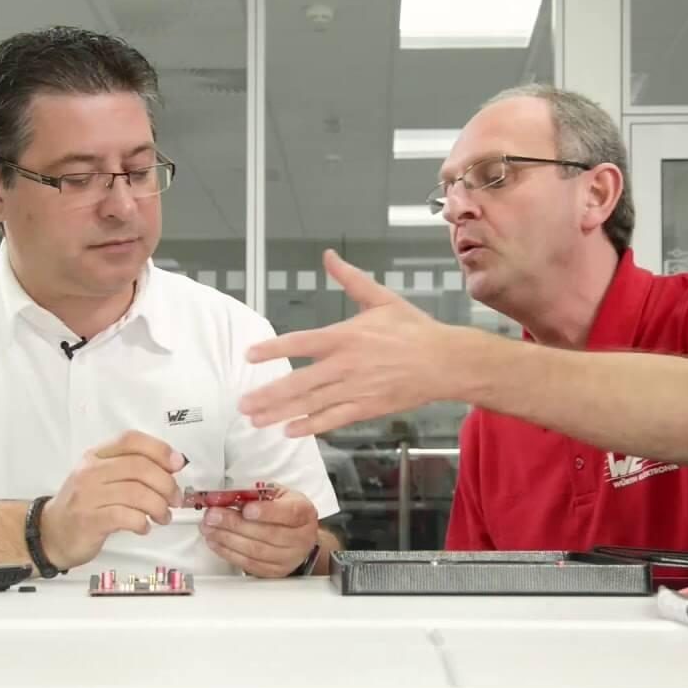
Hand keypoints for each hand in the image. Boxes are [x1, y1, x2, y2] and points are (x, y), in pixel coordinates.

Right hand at [41, 430, 184, 569]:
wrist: (51, 533)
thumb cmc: (83, 505)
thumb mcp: (103, 477)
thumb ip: (132, 468)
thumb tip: (172, 466)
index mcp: (97, 456)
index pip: (131, 440)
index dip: (160, 449)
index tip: (177, 463)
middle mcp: (90, 471)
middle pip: (140, 467)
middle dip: (166, 484)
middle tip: (175, 498)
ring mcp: (87, 495)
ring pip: (137, 493)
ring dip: (159, 506)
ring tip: (163, 516)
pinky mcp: (89, 520)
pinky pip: (126, 516)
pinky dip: (142, 522)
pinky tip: (144, 526)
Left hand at [199, 486, 317, 577]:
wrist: (298, 535)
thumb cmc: (285, 511)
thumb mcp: (277, 494)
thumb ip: (255, 493)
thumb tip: (225, 496)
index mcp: (303, 513)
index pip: (288, 513)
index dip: (266, 512)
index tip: (245, 509)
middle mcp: (300, 538)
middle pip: (266, 534)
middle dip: (234, 524)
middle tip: (213, 516)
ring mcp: (288, 558)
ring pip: (255, 551)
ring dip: (227, 539)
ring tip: (209, 528)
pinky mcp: (274, 572)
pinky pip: (248, 564)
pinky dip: (228, 552)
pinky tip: (216, 542)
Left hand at [239, 249, 458, 436]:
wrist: (445, 362)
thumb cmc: (414, 329)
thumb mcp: (382, 298)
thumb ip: (351, 279)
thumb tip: (328, 256)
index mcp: (346, 336)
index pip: (302, 342)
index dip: (274, 349)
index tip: (250, 355)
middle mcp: (346, 365)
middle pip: (300, 382)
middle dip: (269, 394)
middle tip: (243, 403)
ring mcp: (355, 389)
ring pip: (311, 404)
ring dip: (281, 412)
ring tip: (255, 420)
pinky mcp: (366, 408)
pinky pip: (333, 419)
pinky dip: (311, 426)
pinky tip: (289, 431)